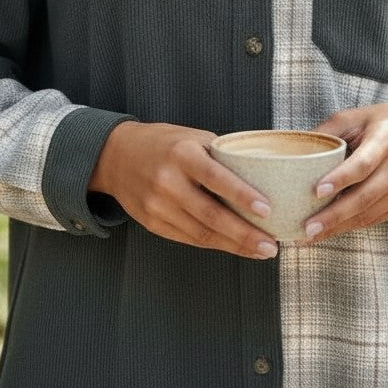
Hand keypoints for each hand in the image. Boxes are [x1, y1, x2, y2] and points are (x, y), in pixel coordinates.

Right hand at [89, 120, 278, 258]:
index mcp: (182, 154)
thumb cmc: (163, 143)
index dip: (242, 195)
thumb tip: (260, 175)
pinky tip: (235, 247)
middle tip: (271, 244)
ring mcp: (157, 206)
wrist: (116, 156)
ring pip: (202, 233)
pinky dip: (215, 244)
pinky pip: (189, 239)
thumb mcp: (192, 137)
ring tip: (260, 250)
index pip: (216, 177)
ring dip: (235, 246)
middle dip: (245, 234)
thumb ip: (220, 156)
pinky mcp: (152, 223)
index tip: (267, 209)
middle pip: (211, 215)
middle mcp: (168, 181)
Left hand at [302, 102, 387, 242]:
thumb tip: (295, 150)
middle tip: (307, 227)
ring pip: (368, 213)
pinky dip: (349, 226)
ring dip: (338, 227)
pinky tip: (328, 231)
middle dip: (334, 215)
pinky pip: (373, 219)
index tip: (316, 192)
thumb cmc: (383, 123)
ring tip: (309, 236)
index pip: (362, 164)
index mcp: (386, 139)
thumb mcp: (356, 116)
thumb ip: (328, 131)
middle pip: (365, 196)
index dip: (340, 179)